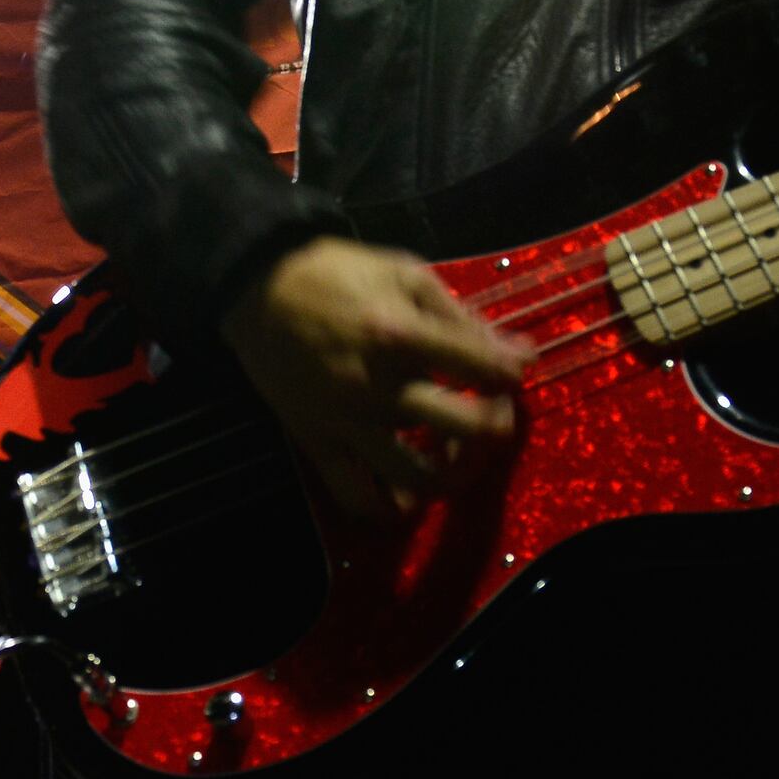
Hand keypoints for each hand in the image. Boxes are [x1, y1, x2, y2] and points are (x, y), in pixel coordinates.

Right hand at [221, 236, 526, 519]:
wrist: (258, 286)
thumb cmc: (339, 272)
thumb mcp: (406, 274)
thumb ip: (462, 317)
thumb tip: (519, 355)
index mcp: (401, 334)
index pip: (484, 369)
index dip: (511, 373)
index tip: (510, 369)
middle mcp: (377, 386)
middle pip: (465, 429)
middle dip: (495, 424)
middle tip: (491, 412)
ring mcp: (346, 422)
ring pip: (418, 478)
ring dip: (453, 474)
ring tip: (455, 455)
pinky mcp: (317, 443)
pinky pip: (358, 498)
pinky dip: (390, 507)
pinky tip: (407, 490)